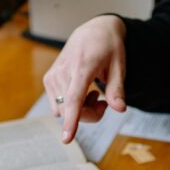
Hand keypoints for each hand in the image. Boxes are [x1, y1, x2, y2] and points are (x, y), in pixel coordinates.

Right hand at [43, 15, 127, 143]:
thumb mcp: (119, 66)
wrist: (93, 30)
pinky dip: (72, 106)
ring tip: (94, 94)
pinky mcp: (49, 79)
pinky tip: (83, 92)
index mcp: (82, 67)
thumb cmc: (109, 47)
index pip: (74, 99)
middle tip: (105, 102)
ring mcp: (53, 76)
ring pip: (63, 111)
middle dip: (90, 115)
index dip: (71, 121)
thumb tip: (120, 109)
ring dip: (81, 111)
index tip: (66, 139)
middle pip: (72, 110)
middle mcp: (63, 71)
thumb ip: (117, 89)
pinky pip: (59, 105)